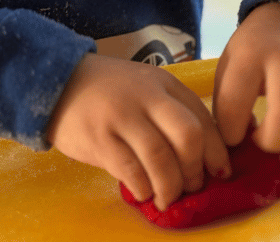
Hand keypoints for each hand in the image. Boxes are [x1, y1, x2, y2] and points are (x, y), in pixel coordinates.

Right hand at [46, 53, 229, 210]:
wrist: (59, 81)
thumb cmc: (110, 90)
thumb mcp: (146, 86)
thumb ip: (172, 111)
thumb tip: (206, 154)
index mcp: (163, 84)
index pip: (202, 118)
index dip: (217, 151)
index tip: (220, 172)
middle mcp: (146, 97)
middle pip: (187, 136)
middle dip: (195, 170)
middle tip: (191, 186)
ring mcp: (122, 117)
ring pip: (160, 159)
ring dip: (170, 187)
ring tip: (167, 196)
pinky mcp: (100, 139)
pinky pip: (131, 172)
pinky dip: (143, 188)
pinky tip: (143, 191)